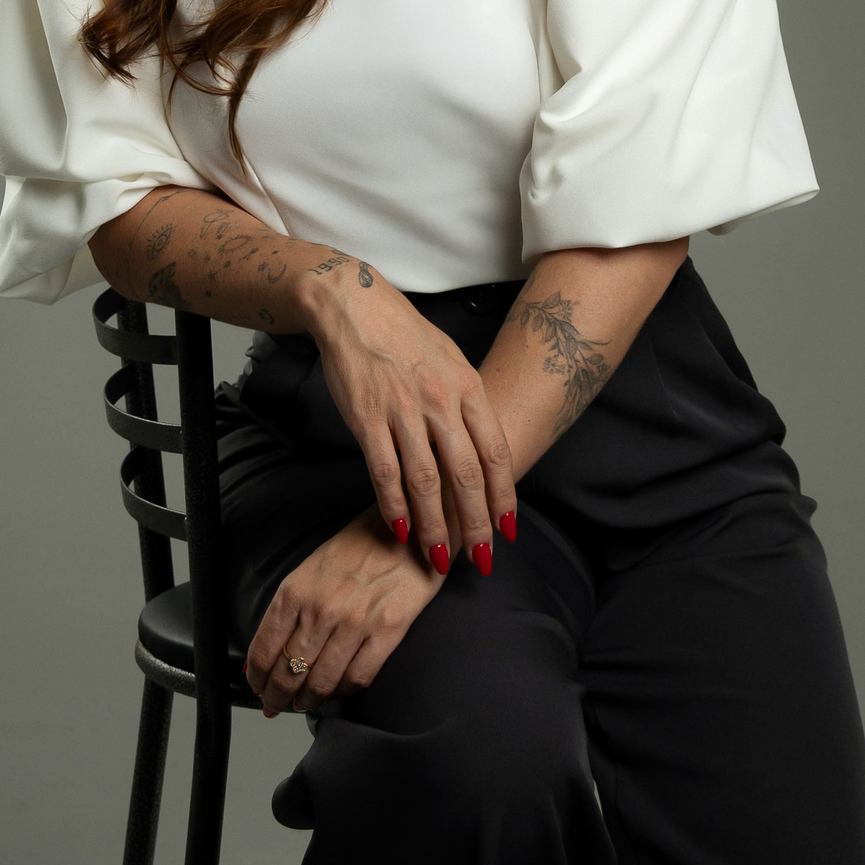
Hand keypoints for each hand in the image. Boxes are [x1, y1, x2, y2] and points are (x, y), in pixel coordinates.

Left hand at [244, 506, 443, 717]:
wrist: (408, 527)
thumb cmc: (360, 546)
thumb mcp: (314, 568)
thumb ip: (291, 608)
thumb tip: (268, 650)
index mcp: (297, 589)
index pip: (265, 649)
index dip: (258, 679)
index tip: (258, 688)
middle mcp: (322, 608)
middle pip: (290, 672)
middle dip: (278, 697)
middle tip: (276, 706)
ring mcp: (355, 621)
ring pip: (322, 682)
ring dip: (309, 701)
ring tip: (306, 704)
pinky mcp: (388, 630)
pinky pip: (358, 677)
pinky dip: (344, 691)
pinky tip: (340, 689)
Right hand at [303, 263, 517, 572]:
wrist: (356, 306)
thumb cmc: (405, 335)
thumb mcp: (451, 360)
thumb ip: (468, 403)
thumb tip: (484, 449)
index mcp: (467, 387)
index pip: (495, 453)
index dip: (504, 496)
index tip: (508, 529)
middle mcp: (440, 400)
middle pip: (466, 474)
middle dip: (475, 524)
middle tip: (480, 558)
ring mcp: (402, 409)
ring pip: (426, 481)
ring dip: (434, 525)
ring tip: (439, 556)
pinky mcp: (367, 417)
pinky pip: (384, 471)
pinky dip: (393, 505)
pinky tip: (399, 529)